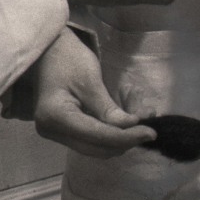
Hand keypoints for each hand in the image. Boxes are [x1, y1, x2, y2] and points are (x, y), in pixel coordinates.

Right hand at [33, 28, 155, 157]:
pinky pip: (93, 137)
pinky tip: (125, 110)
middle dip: (126, 136)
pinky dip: (112, 128)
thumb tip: (132, 127)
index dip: (127, 137)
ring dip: (122, 132)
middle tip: (148, 117)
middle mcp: (52, 131)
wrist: (48, 51)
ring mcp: (57, 133)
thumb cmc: (68, 58)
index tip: (151, 132)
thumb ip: (108, 108)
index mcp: (56, 117)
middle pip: (97, 148)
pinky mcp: (65, 130)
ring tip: (138, 107)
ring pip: (98, 145)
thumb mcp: (90, 81)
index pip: (97, 136)